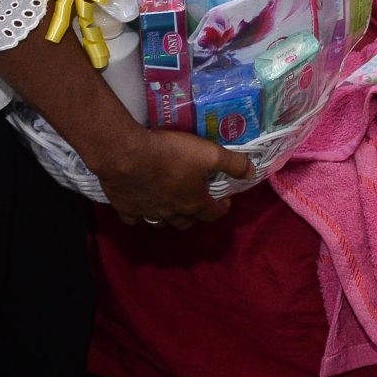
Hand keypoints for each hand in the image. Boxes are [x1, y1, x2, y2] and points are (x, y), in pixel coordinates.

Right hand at [89, 126, 254, 227]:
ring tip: (172, 204)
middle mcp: (172, 213)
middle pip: (187, 222)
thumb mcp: (210, 153)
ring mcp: (147, 212)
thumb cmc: (172, 154)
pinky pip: (134, 218)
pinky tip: (141, 206)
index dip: (223, 208)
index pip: (214, 213)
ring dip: (169, 217)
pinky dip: (140, 214)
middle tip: (198, 200)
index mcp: (193, 202)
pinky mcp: (125, 207)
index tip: (225, 200)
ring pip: (161, 222)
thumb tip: (251, 173)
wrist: (127, 155)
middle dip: (196, 214)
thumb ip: (233, 163)